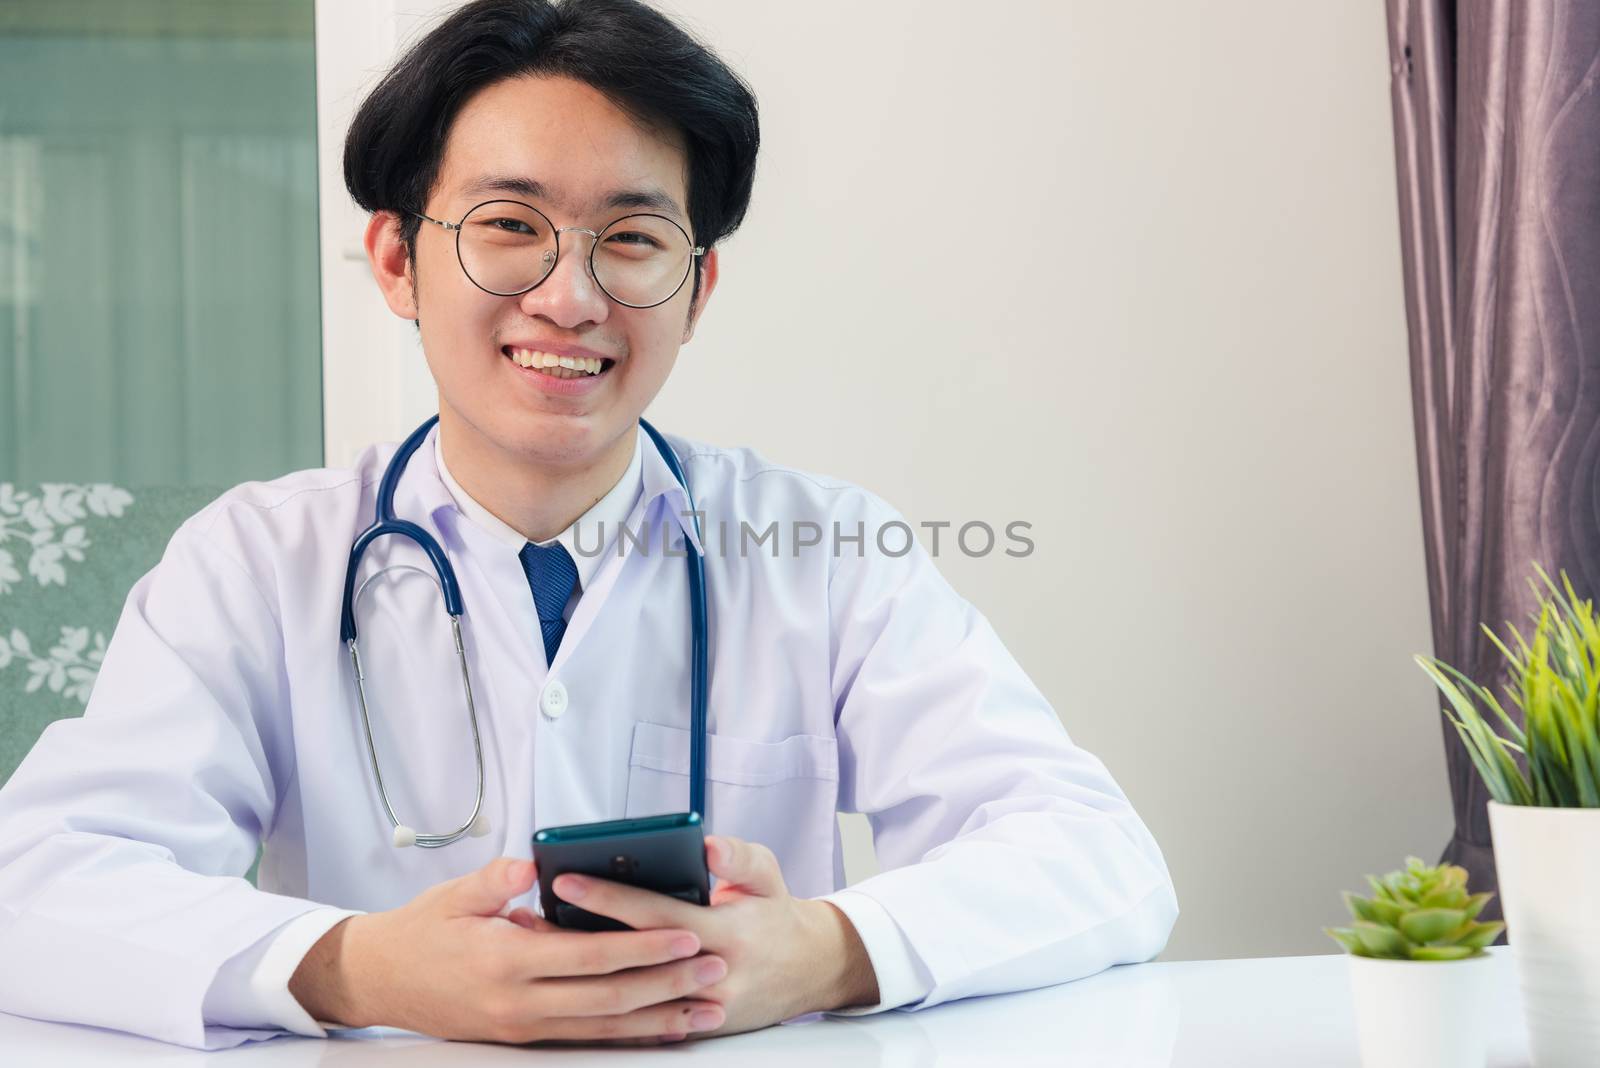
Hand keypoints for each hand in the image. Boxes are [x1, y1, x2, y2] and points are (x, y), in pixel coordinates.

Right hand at [288, 857, 729, 1044]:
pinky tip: (661, 1028)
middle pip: (608, 999)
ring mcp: (522, 1026)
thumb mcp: (454, 895)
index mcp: (504, 961)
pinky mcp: (523, 1037)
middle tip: (714, 970)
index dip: (640, 948)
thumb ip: (496, 881)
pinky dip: (628, 1036)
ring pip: (604, 1029)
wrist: (378, 981)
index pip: (588, 956)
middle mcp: (518, 1002)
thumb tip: (530, 866)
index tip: (684, 936)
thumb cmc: (420, 931)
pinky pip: (585, 1040)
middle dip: (667, 986)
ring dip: (659, 1021)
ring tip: (706, 1011)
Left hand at [549, 835, 879, 1036]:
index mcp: (728, 932)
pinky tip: (569, 981)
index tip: (566, 880)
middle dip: (579, 937)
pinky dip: (601, 1001)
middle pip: (633, 959)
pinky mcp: (695, 1027)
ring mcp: (702, 1008)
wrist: (810, 971)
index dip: (610, 897)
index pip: (657, 914)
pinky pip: (642, 1019)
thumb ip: (738, 858)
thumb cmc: (777, 916)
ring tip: (538, 946)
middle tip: (531, 917)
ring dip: (582, 973)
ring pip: (630, 995)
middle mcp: (713, 976)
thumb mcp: (768, 875)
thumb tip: (708, 847)